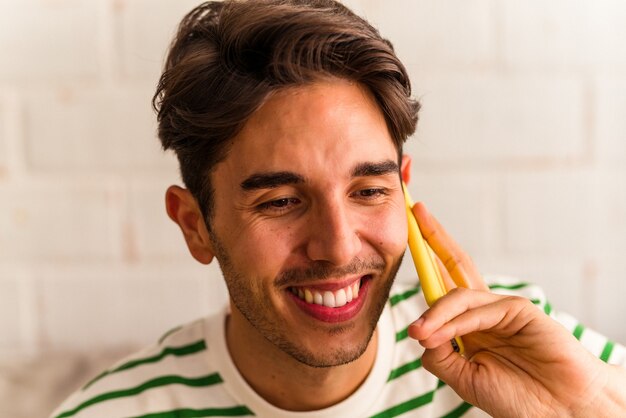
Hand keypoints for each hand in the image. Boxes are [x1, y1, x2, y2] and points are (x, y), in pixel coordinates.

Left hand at [407, 202, 625, 416]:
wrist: (559, 411)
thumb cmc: (516, 397)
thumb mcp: (463, 378)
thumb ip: (439, 354)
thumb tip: (421, 332)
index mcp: (469, 324)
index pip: (442, 286)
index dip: (426, 263)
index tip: (409, 238)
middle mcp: (483, 310)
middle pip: (454, 264)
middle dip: (434, 237)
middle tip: (415, 211)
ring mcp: (501, 307)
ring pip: (457, 295)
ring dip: (434, 314)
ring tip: (420, 334)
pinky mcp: (519, 308)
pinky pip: (477, 310)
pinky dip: (455, 322)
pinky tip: (442, 334)